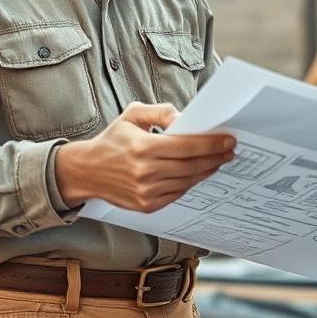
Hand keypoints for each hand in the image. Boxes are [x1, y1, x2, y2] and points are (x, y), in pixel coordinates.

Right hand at [55, 102, 235, 212]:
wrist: (87, 171)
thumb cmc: (112, 140)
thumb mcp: (132, 115)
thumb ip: (160, 111)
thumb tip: (183, 119)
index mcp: (143, 147)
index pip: (187, 146)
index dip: (211, 144)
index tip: (228, 140)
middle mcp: (145, 172)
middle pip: (192, 165)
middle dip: (215, 157)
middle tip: (229, 150)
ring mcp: (147, 192)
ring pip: (188, 181)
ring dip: (207, 171)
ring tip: (218, 161)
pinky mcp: (147, 205)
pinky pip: (178, 193)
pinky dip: (191, 182)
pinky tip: (198, 173)